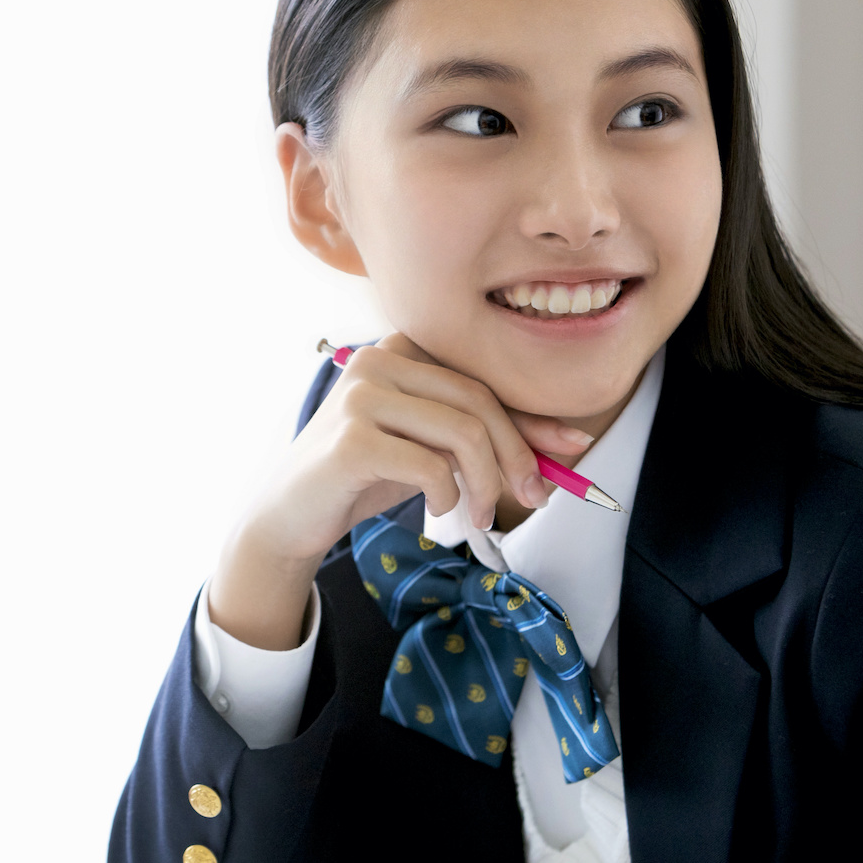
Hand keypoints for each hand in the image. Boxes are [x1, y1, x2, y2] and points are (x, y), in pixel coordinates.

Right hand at [208, 332, 592, 649]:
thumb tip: (568, 444)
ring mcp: (360, 395)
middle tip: (533, 498)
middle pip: (478, 401)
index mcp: (400, 349)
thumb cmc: (365, 475)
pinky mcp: (351, 438)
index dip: (531, 417)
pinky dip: (447, 496)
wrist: (292, 512)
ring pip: (461, 432)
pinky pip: (430, 466)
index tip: (569, 454)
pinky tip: (439, 509)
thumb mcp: (431, 447)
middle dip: (516, 456)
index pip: (482, 377)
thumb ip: (484, 436)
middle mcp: (378, 360)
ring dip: (485, 483)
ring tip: (479, 514)